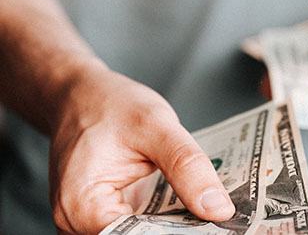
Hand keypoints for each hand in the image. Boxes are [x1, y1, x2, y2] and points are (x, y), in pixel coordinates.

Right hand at [49, 66, 234, 233]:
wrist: (84, 94)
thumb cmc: (109, 104)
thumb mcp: (155, 125)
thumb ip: (187, 166)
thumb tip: (218, 209)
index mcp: (83, 206)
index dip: (181, 233)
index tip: (217, 223)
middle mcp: (80, 222)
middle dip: (183, 228)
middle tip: (220, 214)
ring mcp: (94, 221)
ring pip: (145, 234)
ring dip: (177, 224)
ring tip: (209, 204)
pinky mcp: (110, 214)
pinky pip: (142, 224)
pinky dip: (168, 216)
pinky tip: (191, 200)